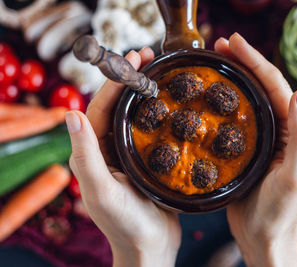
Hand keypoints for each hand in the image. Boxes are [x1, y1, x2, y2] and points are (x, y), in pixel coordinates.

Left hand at [66, 48, 180, 266]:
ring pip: (134, 113)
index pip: (100, 107)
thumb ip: (86, 154)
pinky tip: (172, 100)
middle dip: (130, 78)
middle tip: (149, 55)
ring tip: (160, 70)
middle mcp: (106, 148)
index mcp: (91, 152)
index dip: (115, 81)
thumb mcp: (102, 190)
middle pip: (117, 105)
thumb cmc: (125, 223)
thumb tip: (70, 112)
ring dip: (145, 90)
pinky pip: (150, 127)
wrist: (151, 245)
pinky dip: (158, 109)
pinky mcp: (145, 158)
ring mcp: (127, 152)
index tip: (132, 57)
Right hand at [215, 33, 296, 266]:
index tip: (232, 42)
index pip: (275, 86)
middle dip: (242, 62)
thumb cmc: (279, 213)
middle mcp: (279, 129)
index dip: (255, 61)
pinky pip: (234, 118)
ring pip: (247, 99)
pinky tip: (209, 96)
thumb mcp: (294, 177)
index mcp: (292, 130)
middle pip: (260, 86)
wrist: (262, 238)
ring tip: (213, 62)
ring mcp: (261, 138)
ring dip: (232, 77)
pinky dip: (223, 101)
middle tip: (218, 45)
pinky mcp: (244, 149)